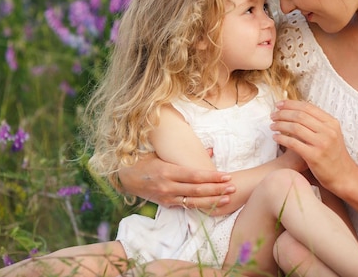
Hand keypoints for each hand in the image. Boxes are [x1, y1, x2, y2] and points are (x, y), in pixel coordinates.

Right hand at [117, 152, 234, 208]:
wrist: (125, 177)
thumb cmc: (145, 160)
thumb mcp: (162, 153)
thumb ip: (186, 153)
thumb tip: (211, 151)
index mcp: (167, 171)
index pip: (194, 175)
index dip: (211, 177)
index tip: (226, 176)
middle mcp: (168, 186)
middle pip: (197, 190)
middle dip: (217, 189)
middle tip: (232, 187)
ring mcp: (167, 197)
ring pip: (194, 201)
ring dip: (212, 200)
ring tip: (227, 198)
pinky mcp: (166, 204)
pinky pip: (186, 206)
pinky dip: (200, 206)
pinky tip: (213, 205)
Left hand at [270, 99, 357, 193]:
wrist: (344, 176)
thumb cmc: (334, 155)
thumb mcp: (332, 134)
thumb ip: (318, 123)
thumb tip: (297, 110)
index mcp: (332, 123)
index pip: (308, 107)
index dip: (291, 104)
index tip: (279, 104)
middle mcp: (328, 131)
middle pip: (300, 116)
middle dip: (283, 114)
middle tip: (272, 115)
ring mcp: (322, 143)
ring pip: (295, 128)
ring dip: (280, 125)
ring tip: (272, 126)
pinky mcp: (314, 156)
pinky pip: (293, 143)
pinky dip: (281, 139)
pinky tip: (275, 138)